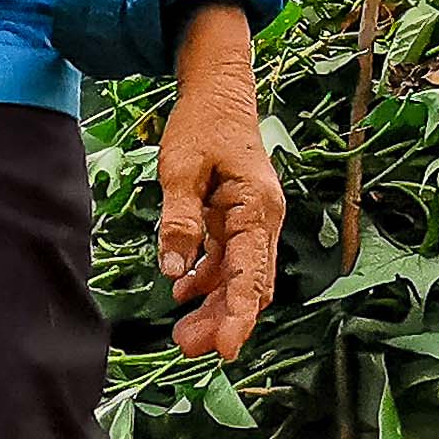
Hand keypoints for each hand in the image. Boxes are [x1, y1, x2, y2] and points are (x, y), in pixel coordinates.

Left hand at [156, 3, 283, 359]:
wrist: (220, 89)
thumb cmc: (203, 122)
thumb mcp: (181, 168)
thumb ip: (179, 220)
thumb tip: (174, 269)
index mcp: (256, 208)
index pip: (250, 274)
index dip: (238, 316)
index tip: (224, 349)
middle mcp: (264, 219)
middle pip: (250, 284)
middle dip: (224, 320)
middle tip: (188, 347)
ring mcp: (254, 220)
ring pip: (240, 277)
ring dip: (215, 306)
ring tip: (183, 332)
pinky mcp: (240, 219)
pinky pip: (230, 260)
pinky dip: (209, 280)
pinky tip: (183, 293)